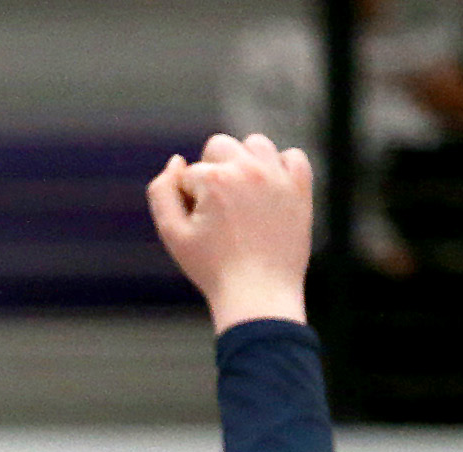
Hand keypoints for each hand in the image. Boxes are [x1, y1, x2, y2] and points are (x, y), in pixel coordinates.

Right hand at [147, 134, 314, 332]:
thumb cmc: (212, 268)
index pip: (190, 172)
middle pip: (219, 146)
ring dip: (245, 162)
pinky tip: (271, 192)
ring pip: (255, 144)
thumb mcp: (172, 233)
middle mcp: (247, 170)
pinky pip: (293, 157)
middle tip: (218, 209)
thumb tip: (177, 160)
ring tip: (243, 197)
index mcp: (214, 179)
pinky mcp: (300, 189)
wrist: (258, 295)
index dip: (188, 201)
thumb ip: (162, 192)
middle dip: (213, 171)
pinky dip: (281, 167)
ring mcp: (277, 177)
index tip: (199, 228)